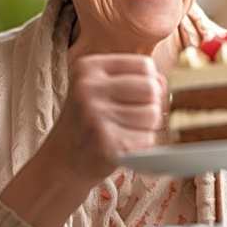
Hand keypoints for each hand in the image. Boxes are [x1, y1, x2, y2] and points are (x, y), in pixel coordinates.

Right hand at [40, 54, 166, 187]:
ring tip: (123, 131)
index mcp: (88, 68)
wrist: (62, 161)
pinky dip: (141, 146)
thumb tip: (164, 83)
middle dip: (150, 105)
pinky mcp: (106, 143)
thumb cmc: (89, 122)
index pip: (145, 65)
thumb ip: (134, 78)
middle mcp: (88, 88)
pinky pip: (148, 139)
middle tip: (130, 117)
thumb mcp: (101, 89)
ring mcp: (95, 116)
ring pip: (153, 115)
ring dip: (146, 127)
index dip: (149, 82)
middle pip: (152, 89)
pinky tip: (120, 146)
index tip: (134, 96)